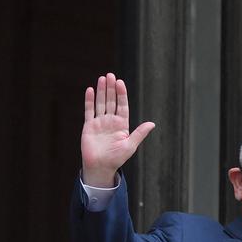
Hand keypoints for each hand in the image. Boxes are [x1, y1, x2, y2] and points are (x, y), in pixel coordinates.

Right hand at [81, 73, 154, 187]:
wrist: (101, 166)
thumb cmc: (117, 158)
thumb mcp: (130, 145)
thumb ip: (139, 133)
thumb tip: (152, 124)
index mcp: (122, 125)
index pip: (122, 106)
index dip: (121, 94)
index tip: (120, 83)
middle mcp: (111, 121)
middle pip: (111, 101)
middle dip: (111, 88)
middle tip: (110, 75)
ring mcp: (99, 122)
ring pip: (100, 103)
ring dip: (100, 91)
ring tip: (102, 78)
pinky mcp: (89, 125)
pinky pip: (89, 110)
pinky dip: (89, 100)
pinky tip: (90, 90)